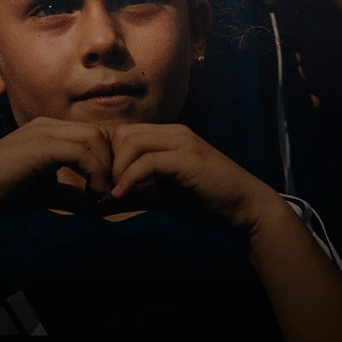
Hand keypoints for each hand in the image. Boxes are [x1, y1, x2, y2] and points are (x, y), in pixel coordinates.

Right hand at [0, 117, 114, 214]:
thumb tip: (96, 207)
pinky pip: (84, 153)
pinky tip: (93, 195)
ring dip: (106, 169)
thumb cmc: (1, 192)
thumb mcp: (45, 194)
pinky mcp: (42, 145)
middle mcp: (48, 126)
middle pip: (100, 134)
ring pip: (96, 139)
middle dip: (111, 163)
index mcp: (48, 132)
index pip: (93, 137)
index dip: (105, 162)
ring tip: (100, 195)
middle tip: (107, 193)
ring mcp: (45, 132)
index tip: (103, 192)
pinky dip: (96, 174)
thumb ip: (70, 195)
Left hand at [105, 123, 283, 231]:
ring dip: (115, 170)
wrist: (246, 208)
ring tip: (109, 193)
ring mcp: (183, 142)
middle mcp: (174, 132)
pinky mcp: (188, 158)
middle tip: (98, 189)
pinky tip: (121, 196)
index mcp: (168, 136)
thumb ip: (134, 192)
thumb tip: (100, 202)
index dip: (104, 156)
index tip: (95, 182)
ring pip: (132, 144)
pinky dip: (129, 178)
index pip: (123, 133)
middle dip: (105, 162)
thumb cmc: (205, 201)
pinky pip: (148, 161)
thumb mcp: (161, 195)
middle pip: (122, 134)